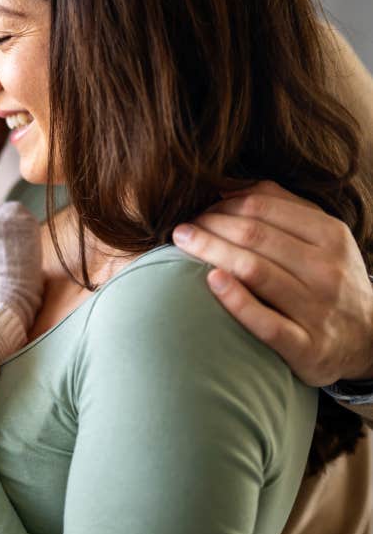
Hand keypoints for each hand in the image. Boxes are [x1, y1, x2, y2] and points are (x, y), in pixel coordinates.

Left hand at [172, 180, 372, 385]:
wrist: (368, 340)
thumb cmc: (329, 278)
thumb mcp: (322, 236)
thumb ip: (281, 205)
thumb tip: (226, 186)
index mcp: (330, 235)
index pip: (262, 208)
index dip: (221, 206)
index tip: (196, 210)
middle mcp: (327, 270)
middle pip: (253, 237)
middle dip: (209, 226)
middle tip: (180, 229)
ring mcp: (318, 309)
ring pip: (255, 271)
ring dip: (211, 253)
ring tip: (182, 245)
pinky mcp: (306, 348)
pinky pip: (266, 323)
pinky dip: (236, 300)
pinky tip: (211, 282)